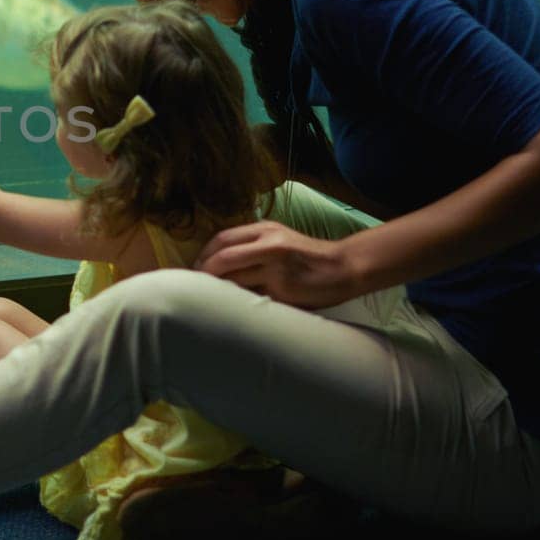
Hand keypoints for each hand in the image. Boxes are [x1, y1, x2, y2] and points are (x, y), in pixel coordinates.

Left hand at [194, 220, 362, 308]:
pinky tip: (233, 309)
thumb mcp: (280, 239)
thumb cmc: (307, 256)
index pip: (222, 239)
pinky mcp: (284, 290)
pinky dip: (239, 303)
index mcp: (265, 230)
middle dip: (204, 274)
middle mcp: (270, 245)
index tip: (195, 268)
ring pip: (234, 280)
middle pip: (223, 258)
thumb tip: (217, 263)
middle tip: (194, 288)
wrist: (344, 267)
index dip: (204, 255)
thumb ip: (253, 246)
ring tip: (208, 300)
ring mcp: (276, 268)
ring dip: (218, 291)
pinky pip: (252, 298)